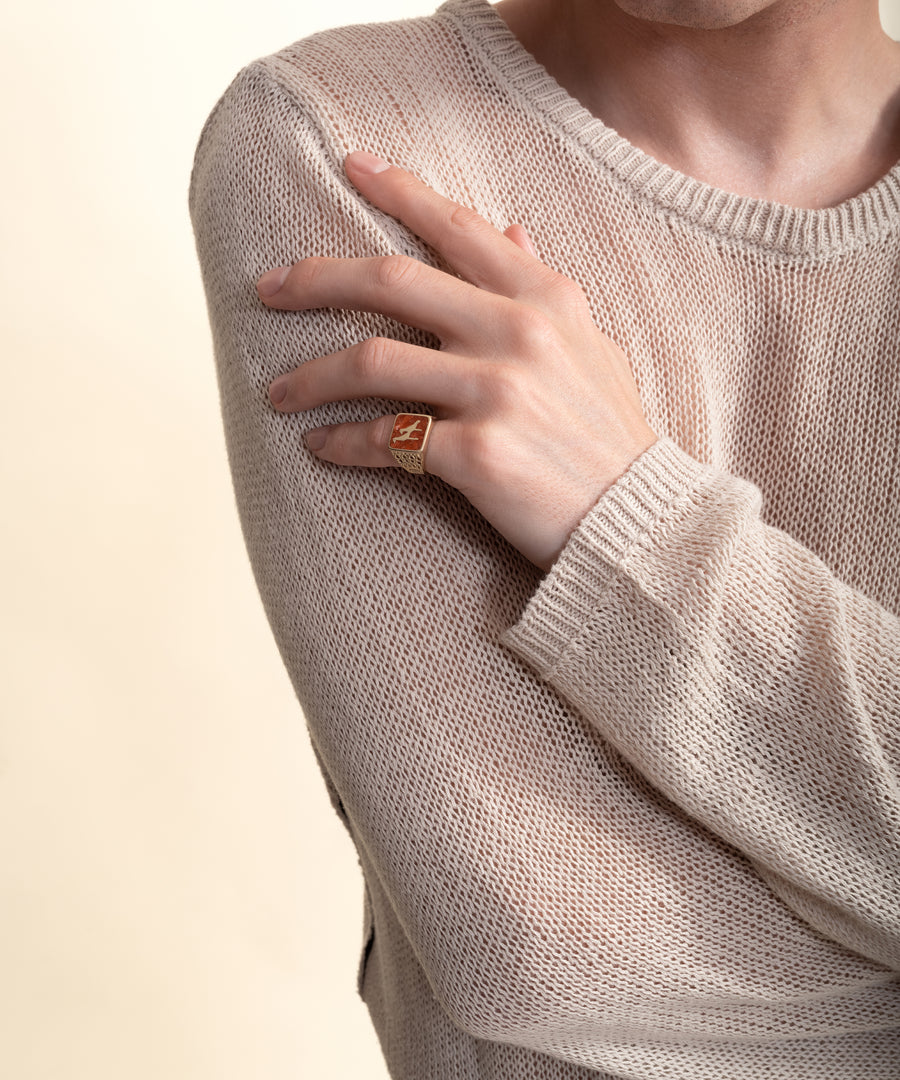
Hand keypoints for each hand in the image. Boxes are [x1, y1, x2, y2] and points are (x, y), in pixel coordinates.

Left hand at [257, 152, 655, 570]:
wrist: (636, 520)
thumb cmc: (610, 434)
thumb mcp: (593, 346)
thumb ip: (545, 286)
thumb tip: (511, 227)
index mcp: (545, 298)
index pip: (458, 229)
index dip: (400, 190)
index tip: (351, 164)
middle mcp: (517, 332)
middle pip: (390, 281)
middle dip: (315, 279)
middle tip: (267, 289)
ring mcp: (495, 391)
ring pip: (370, 362)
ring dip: (311, 376)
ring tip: (278, 393)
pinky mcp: (475, 454)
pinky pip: (385, 439)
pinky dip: (342, 444)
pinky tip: (321, 448)